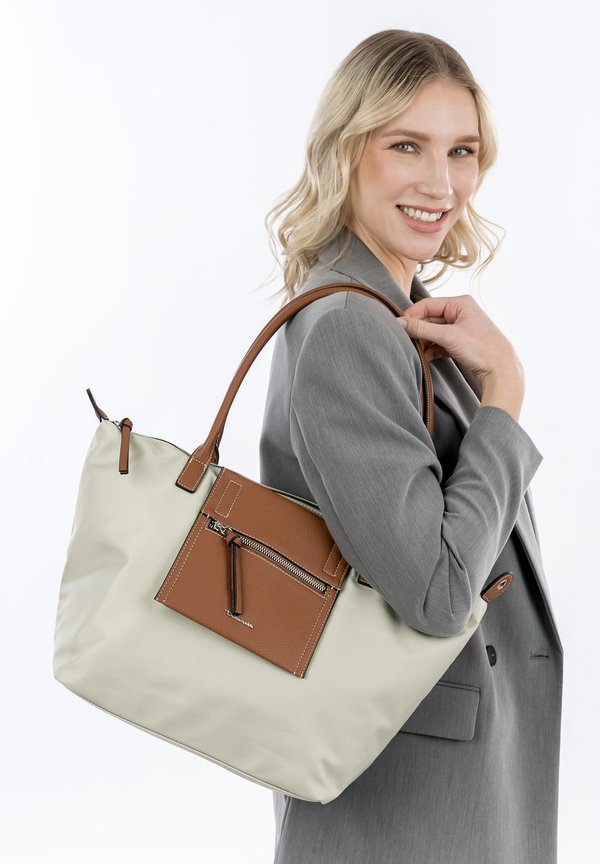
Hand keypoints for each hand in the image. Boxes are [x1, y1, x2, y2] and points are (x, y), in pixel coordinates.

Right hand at [397, 294, 521, 388]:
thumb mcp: (448, 337)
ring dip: (424, 342)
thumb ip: (421, 329)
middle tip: (405, 342)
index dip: (411, 316)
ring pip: (434, 332)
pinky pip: (440, 342)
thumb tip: (398, 323)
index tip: (398, 327)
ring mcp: (461, 328)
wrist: (502, 371)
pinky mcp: (460, 342)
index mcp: (460, 303)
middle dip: (418, 331)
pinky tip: (425, 358)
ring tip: (415, 352)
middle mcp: (461, 312)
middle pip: (430, 319)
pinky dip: (432, 349)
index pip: (428, 305)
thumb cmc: (481, 349)